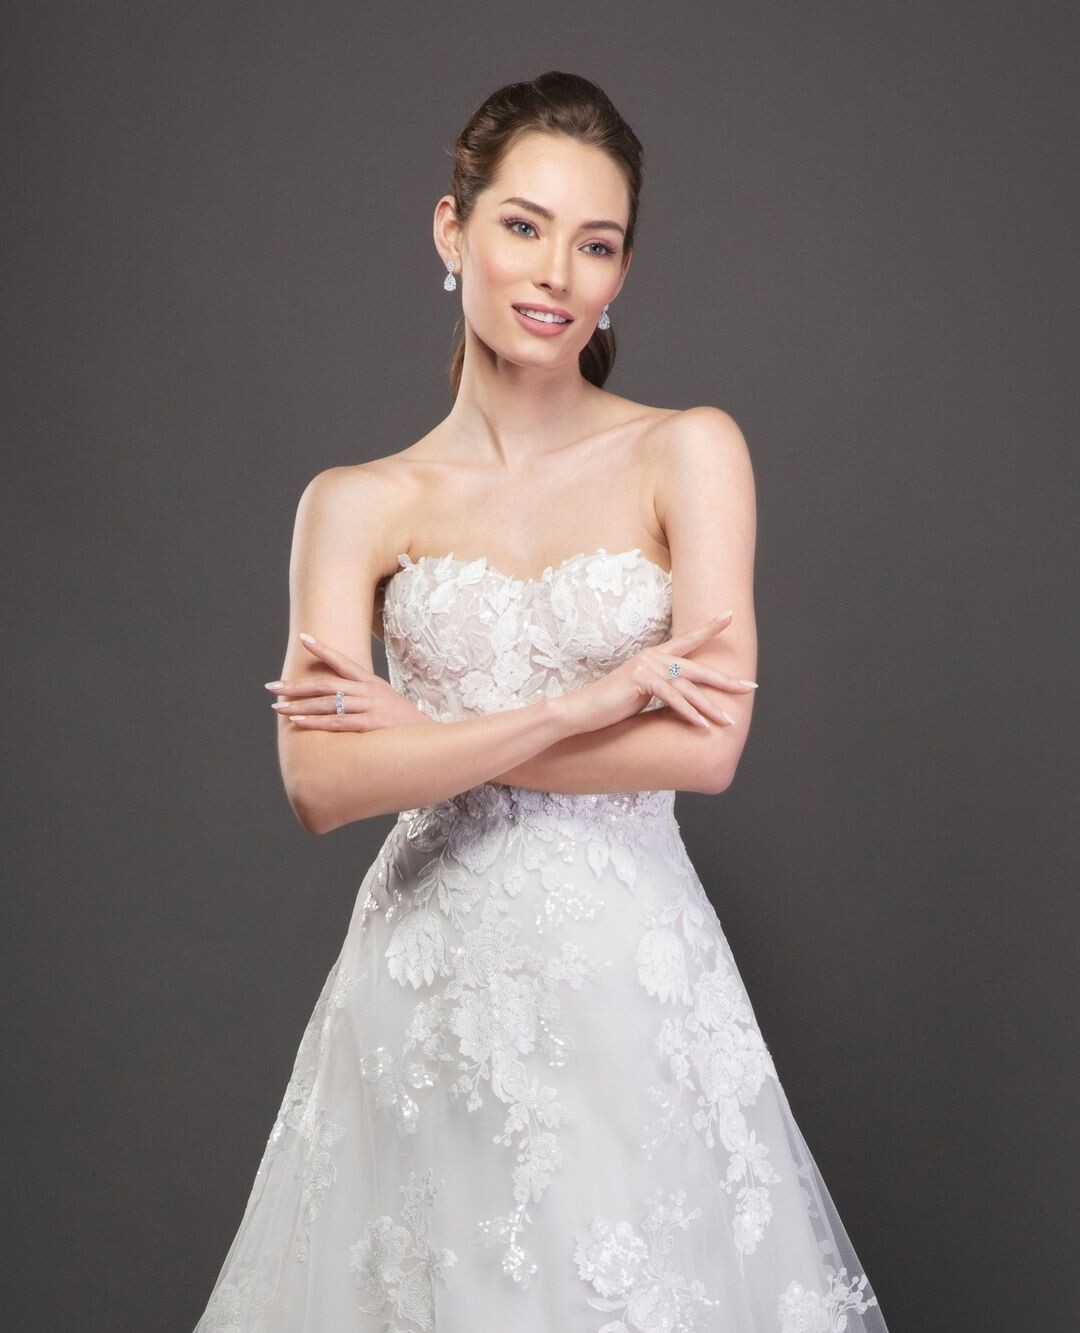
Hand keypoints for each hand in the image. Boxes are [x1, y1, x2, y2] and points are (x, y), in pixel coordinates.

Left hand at [264, 634, 429, 730]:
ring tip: (277, 708)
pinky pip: (337, 722)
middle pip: (326, 684)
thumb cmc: (404, 725)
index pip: (343, 661)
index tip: (303, 638)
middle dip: (296, 686)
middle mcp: (369, 691)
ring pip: (327, 704)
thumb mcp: (386, 702)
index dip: (323, 649)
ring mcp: (370, 707)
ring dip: (299, 706)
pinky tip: (297, 722)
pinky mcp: (371, 724)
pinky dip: (315, 722)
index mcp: (372, 683)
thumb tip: (340, 698)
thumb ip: (364, 697)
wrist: (431, 740)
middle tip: (272, 687)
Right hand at [556, 609, 752, 735]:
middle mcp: (654, 657)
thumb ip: (664, 688)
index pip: (688, 640)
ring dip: (711, 708)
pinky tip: (704, 726)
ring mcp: (648, 667)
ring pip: (689, 688)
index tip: (730, 615)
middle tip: (751, 687)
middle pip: (698, 669)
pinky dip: (690, 714)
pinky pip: (673, 699)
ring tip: (729, 721)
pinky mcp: (641, 681)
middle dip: (726, 681)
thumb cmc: (612, 704)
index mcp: (655, 656)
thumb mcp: (643, 692)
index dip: (710, 628)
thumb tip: (684, 695)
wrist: (583, 710)